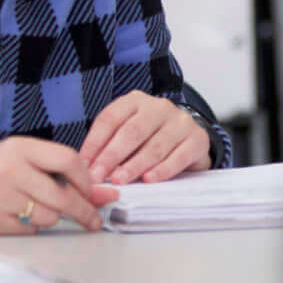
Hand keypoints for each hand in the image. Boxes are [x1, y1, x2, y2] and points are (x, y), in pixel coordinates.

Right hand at [0, 137, 117, 234]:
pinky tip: (17, 216)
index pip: (68, 160)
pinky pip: (30, 229)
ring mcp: (0, 197)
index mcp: (20, 148)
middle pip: (64, 196)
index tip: (94, 190)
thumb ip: (56, 170)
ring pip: (49, 216)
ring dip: (52, 217)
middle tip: (94, 219)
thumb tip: (102, 192)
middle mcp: (10, 170)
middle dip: (85, 210)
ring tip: (35, 208)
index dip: (86, 179)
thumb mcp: (18, 158)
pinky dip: (31, 226)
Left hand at [80, 91, 214, 184]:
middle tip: (99, 176)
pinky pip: (179, 156)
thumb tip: (86, 167)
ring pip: (155, 145)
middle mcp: (159, 107)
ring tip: (120, 181)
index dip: (95, 142)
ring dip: (134, 166)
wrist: (188, 141)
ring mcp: (181, 122)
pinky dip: (163, 170)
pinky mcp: (198, 139)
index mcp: (135, 101)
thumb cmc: (150, 140)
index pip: (111, 118)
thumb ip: (107, 147)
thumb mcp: (126, 136)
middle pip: (132, 131)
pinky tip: (149, 180)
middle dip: (112, 155)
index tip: (84, 164)